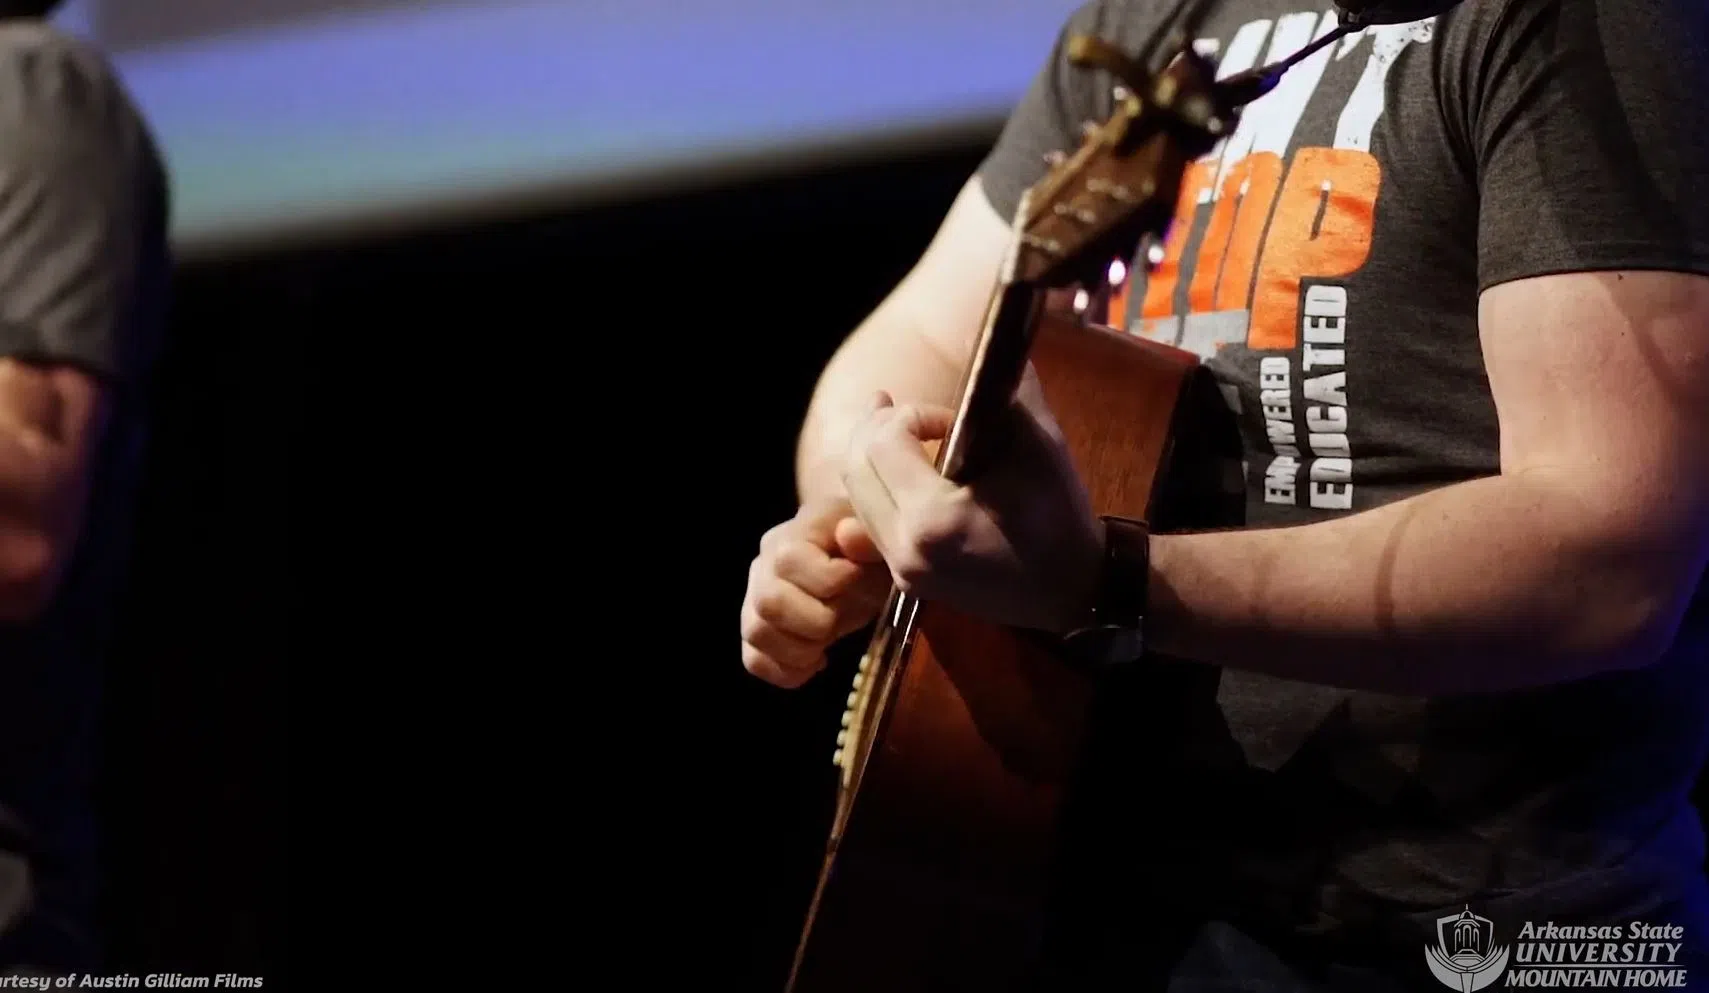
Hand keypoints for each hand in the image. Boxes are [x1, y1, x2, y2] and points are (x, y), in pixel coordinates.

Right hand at [740, 500, 891, 687]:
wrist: (860, 564)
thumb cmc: (870, 550)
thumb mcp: (881, 541)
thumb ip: (870, 538)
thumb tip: (847, 534)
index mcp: (794, 533)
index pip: (788, 560)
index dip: (827, 579)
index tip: (856, 579)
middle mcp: (765, 563)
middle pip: (767, 602)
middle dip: (815, 622)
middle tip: (840, 617)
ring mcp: (755, 598)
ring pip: (756, 634)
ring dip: (799, 650)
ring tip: (826, 641)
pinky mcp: (759, 630)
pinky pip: (754, 660)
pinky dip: (787, 671)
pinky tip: (816, 660)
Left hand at [839, 372, 1102, 633]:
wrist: (1075, 590)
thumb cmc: (1059, 516)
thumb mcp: (1039, 445)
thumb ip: (1007, 389)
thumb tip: (992, 337)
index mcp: (933, 518)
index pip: (885, 442)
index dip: (912, 415)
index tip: (949, 420)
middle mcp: (905, 549)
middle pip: (856, 467)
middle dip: (875, 427)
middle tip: (894, 404)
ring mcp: (902, 571)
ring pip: (857, 495)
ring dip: (871, 456)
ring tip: (890, 427)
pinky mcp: (907, 581)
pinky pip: (872, 523)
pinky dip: (879, 489)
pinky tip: (898, 470)